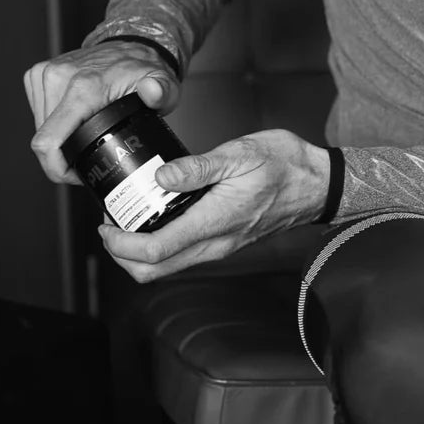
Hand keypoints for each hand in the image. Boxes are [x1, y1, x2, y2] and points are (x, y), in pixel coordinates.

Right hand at [24, 41, 177, 184]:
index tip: (76, 174)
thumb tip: (153, 92)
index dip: (57, 168)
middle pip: (44, 139)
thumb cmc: (142, 69)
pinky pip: (38, 112)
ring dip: (58, 138)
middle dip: (63, 154)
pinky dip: (52, 121)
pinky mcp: (37, 74)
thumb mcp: (163, 85)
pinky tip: (73, 117)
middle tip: (90, 152)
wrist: (129, 43)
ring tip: (84, 131)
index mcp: (84, 86)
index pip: (49, 140)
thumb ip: (162, 92)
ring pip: (39, 127)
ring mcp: (45, 73)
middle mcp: (59, 77)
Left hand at [99, 130, 330, 282]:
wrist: (318, 184)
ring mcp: (220, 248)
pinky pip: (183, 257)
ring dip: (139, 252)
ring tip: (126, 219)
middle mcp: (216, 244)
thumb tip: (160, 177)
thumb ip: (198, 166)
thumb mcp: (240, 153)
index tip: (105, 225)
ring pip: (168, 268)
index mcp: (215, 221)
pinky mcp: (223, 244)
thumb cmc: (285, 165)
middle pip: (155, 271)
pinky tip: (155, 217)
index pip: (156, 250)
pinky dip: (159, 246)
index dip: (121, 244)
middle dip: (122, 255)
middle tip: (109, 225)